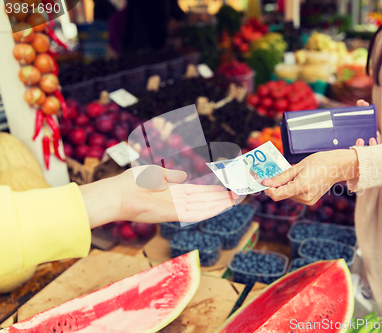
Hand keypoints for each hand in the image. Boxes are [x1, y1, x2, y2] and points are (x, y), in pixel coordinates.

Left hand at [80, 165, 237, 227]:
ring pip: (205, 206)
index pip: (198, 193)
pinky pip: (197, 213)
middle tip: (240, 193)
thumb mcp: (154, 174)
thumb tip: (185, 176)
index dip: (214, 190)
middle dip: (223, 197)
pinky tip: (225, 206)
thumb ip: (171, 175)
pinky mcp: (174, 215)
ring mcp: (176, 209)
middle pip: (205, 200)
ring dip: (222, 203)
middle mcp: (177, 202)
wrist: (117, 195)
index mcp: (173, 192)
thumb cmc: (130, 184)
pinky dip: (212, 210)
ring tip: (238, 198)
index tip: (227, 187)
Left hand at [263, 99, 379, 204]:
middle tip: (276, 173)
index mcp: (301, 187)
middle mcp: (305, 197)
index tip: (262, 180)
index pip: (276, 194)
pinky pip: (295, 195)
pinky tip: (299, 179)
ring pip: (287, 195)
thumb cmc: (319, 162)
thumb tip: (266, 183)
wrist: (338, 166)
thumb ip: (281, 177)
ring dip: (285, 186)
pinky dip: (292, 188)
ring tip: (294, 174)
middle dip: (276, 185)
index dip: (267, 189)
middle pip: (281, 194)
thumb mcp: (297, 166)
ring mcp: (308, 201)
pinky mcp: (310, 201)